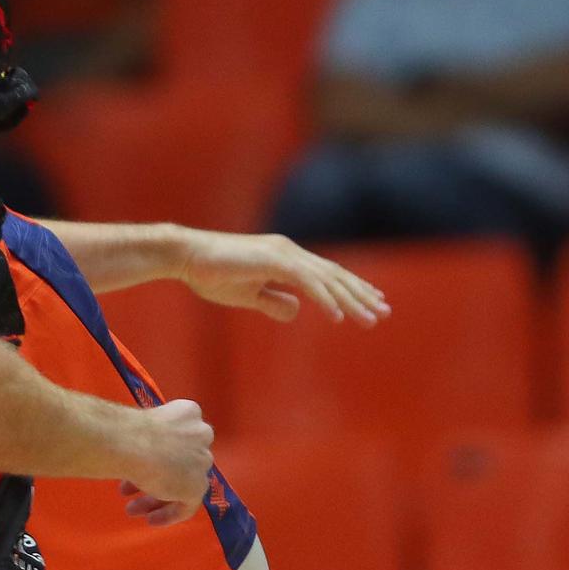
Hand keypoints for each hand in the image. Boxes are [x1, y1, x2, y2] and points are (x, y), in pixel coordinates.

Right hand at [119, 397, 214, 520]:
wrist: (134, 444)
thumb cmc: (131, 430)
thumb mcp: (144, 425)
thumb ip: (154, 438)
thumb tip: (139, 452)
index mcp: (189, 412)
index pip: (179, 436)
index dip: (158, 452)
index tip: (139, 462)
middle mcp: (202, 435)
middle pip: (180, 461)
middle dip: (155, 477)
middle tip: (130, 489)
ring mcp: (202, 461)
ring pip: (180, 483)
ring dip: (154, 497)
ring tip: (132, 509)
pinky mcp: (199, 486)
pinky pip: (186, 505)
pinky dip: (169, 514)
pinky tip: (150, 520)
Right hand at [180, 230, 390, 325]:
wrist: (185, 256)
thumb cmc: (210, 274)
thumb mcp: (248, 294)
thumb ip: (273, 301)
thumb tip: (297, 310)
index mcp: (283, 257)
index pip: (326, 273)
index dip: (350, 289)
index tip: (372, 303)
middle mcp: (288, 251)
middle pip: (333, 275)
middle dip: (360, 294)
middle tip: (384, 312)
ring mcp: (281, 253)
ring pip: (326, 279)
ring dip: (351, 299)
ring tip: (371, 318)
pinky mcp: (272, 260)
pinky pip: (306, 282)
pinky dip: (325, 299)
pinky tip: (338, 316)